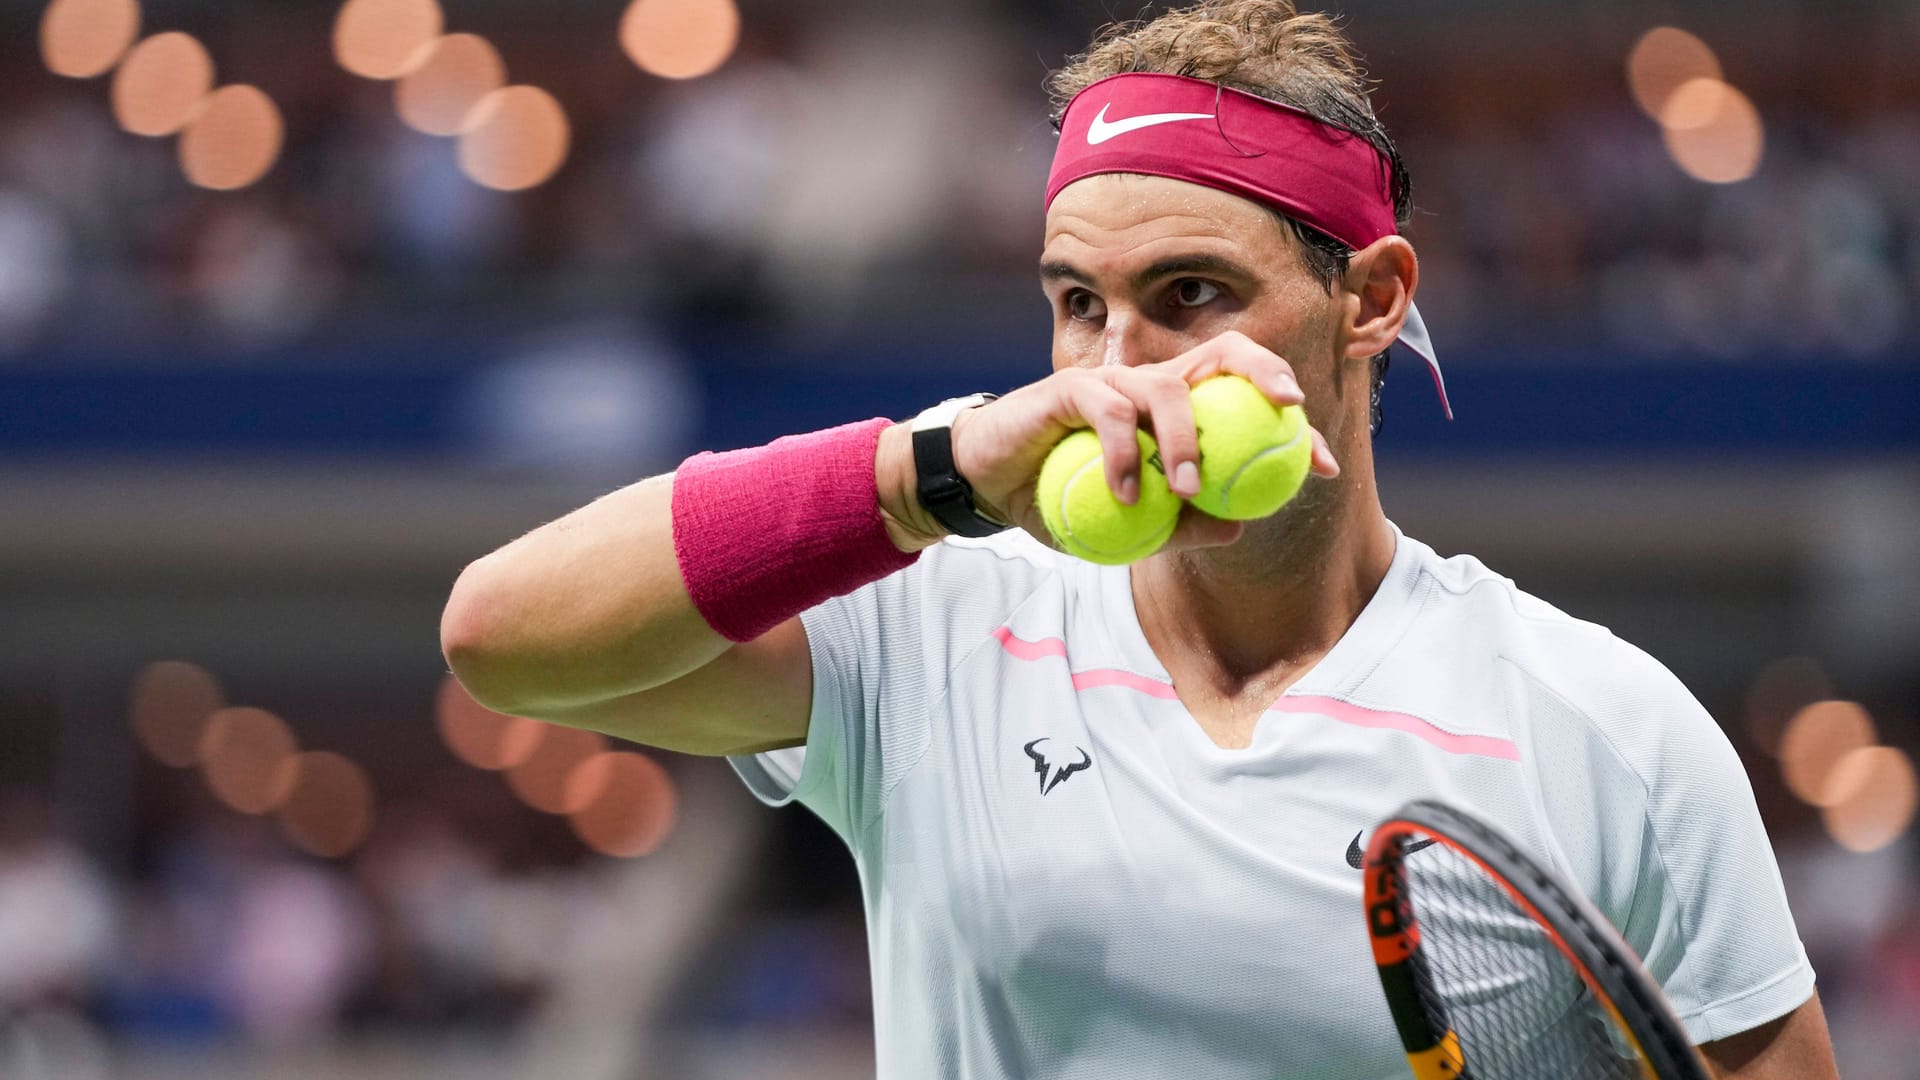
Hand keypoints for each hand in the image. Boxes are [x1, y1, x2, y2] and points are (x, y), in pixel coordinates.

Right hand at [947, 331, 1338, 552]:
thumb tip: (1241, 527)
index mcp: (1179, 408)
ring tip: (1185, 489)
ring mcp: (1114, 381)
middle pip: (1224, 354)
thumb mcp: (1131, 528)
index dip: (1292, 424)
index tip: (1325, 464)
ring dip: (1186, 439)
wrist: (991, 486)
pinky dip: (1123, 453)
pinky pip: (1109, 411)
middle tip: (1288, 412)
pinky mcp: (1071, 389)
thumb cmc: (1065, 499)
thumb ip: (1181, 526)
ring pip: (1168, 388)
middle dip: (1266, 373)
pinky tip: (1125, 492)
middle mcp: (1153, 383)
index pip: (1246, 397)